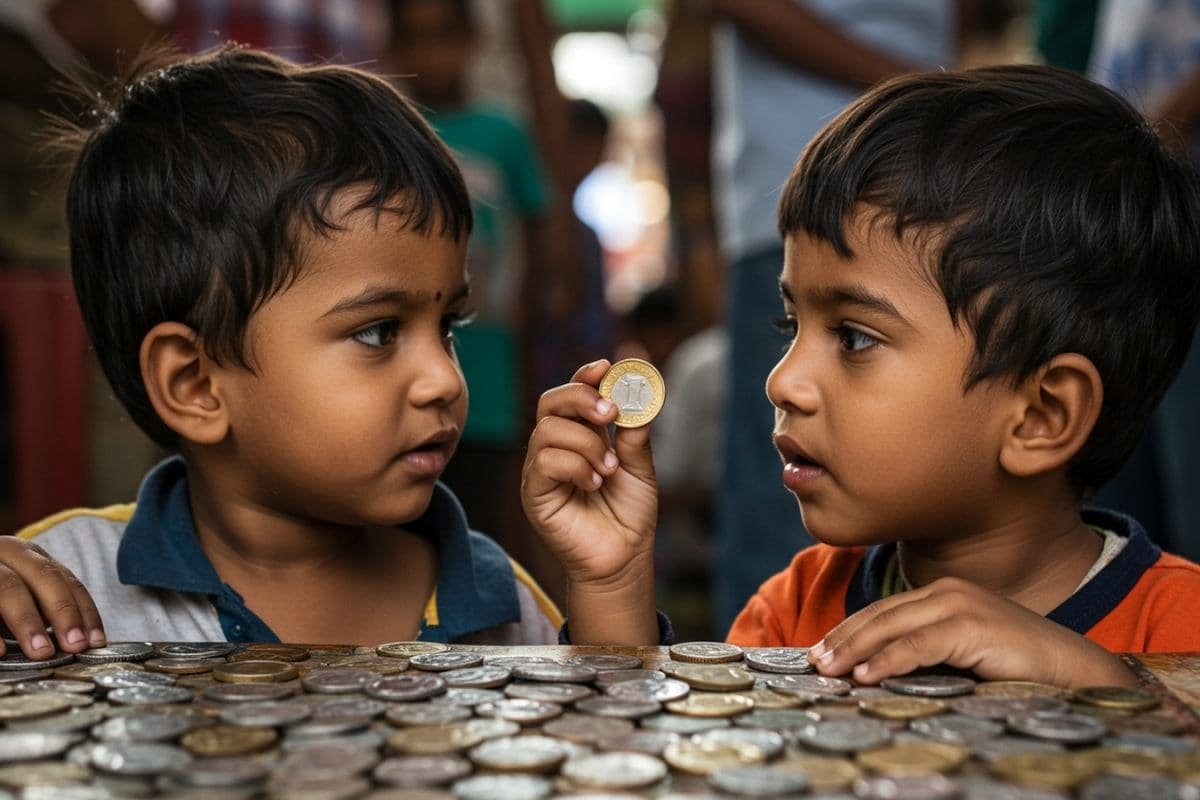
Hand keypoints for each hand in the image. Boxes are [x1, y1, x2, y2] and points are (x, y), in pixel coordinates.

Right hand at [0, 537, 105, 658]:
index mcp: (29, 554)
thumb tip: (82, 644)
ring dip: (27, 620)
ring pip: (7, 586)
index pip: (66, 579)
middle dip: (63, 613)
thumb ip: (45, 610)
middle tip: (75, 646)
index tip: (96, 641)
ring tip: (42, 651)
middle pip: (43, 576)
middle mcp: (6, 551)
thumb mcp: (21, 594)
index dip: (84, 610)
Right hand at [521, 360, 658, 643]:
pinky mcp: (534, 493)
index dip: (584, 376)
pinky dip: (575, 465)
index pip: (570, 393)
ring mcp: (540, 469)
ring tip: (609, 468)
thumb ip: (636, 433)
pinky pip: (544, 461)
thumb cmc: (628, 514)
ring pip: (548, 430)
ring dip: (587, 443)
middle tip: (611, 414)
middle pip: (550, 401)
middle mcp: (554, 447)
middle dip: (581, 398)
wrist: (622, 558)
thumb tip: (643, 391)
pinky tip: (594, 483)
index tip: (606, 367)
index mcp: (579, 435)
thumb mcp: (640, 467)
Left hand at [807, 577, 1136, 688]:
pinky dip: (886, 660)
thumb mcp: (964, 652)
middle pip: (880, 615)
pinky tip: (865, 674)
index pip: (884, 611)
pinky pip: (917, 645)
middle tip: (813, 661)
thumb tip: (879, 669)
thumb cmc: (1018, 665)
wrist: (1073, 668)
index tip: (820, 650)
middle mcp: (947, 592)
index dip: (849, 629)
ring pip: (891, 628)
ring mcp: (959, 606)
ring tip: (828, 669)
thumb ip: (928, 651)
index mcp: (943, 593)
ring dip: (855, 649)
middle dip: (843, 638)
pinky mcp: (971, 626)